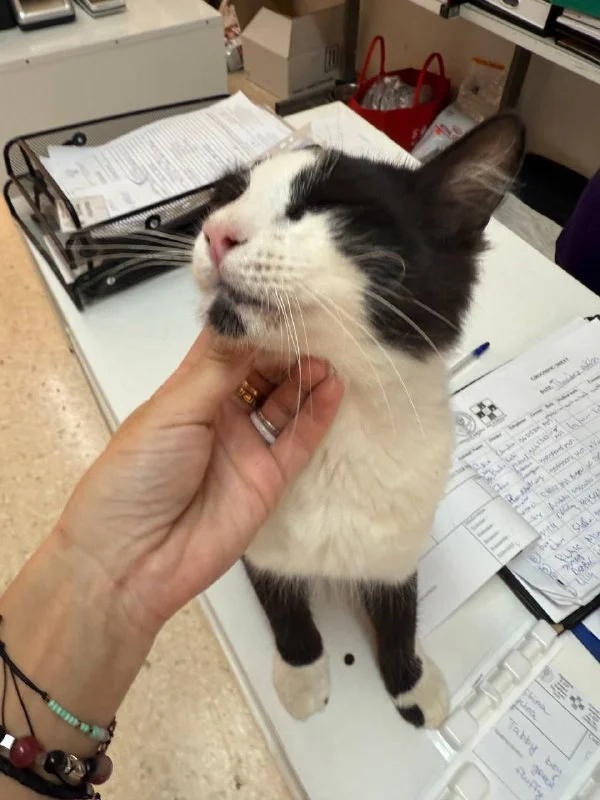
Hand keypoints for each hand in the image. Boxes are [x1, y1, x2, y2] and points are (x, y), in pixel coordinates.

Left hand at [54, 327, 343, 634]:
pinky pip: (299, 440)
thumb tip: (245, 316)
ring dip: (307, 375)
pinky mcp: (270, 478)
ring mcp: (248, 445)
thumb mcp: (173, 410)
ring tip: (331, 351)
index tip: (282, 293)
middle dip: (288, 346)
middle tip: (317, 320)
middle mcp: (221, 412)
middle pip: (264, 371)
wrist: (131, 561)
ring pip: (286, 401)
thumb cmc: (136, 475)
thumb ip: (219, 368)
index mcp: (190, 390)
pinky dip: (318, 414)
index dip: (253, 321)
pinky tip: (333, 387)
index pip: (229, 346)